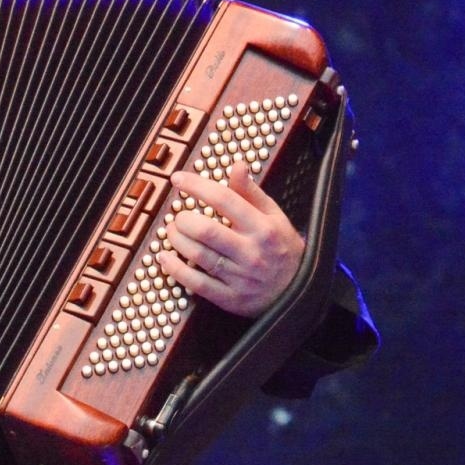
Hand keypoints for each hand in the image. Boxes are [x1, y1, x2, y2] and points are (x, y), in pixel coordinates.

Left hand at [157, 161, 304, 316]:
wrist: (300, 292)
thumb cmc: (282, 248)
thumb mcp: (274, 216)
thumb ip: (251, 192)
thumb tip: (236, 165)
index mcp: (263, 227)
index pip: (224, 199)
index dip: (196, 186)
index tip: (178, 179)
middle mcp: (251, 252)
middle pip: (206, 230)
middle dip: (183, 219)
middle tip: (178, 215)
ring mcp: (241, 277)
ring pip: (198, 255)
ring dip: (177, 240)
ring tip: (173, 231)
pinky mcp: (230, 298)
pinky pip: (196, 283)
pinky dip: (175, 269)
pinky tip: (165, 258)